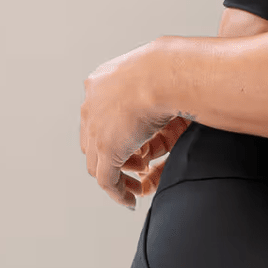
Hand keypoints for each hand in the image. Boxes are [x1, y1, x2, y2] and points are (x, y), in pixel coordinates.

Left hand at [79, 41, 188, 208]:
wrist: (166, 72)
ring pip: (98, 162)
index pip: (99, 114)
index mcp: (102, 82)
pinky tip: (130, 200)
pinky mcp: (107, 149)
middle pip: (93, 139)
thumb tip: (175, 86)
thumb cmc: (173, 67)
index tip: (134, 142)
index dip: (115, 132)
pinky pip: (107, 180)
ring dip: (118, 175)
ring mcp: (96, 128)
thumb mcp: (159, 73)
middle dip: (114, 154)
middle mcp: (92, 104)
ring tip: (138, 181)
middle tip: (138, 163)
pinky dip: (118, 193)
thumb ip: (157, 84)